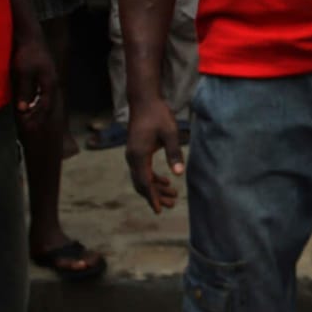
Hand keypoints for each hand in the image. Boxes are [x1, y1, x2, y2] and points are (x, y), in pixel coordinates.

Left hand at [11, 35, 56, 131]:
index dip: (37, 117)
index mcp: (49, 83)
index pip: (45, 106)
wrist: (30, 37)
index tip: (29, 126)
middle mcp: (52, 82)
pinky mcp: (44, 74)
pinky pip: (42, 92)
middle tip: (29, 126)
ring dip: (38, 109)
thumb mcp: (23, 73)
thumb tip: (23, 109)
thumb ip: (24, 91)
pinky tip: (30, 102)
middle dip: (39, 116)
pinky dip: (37, 100)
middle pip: (48, 104)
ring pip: (46, 98)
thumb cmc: (27, 54)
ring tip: (30, 117)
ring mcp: (49, 78)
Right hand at [125, 98, 184, 212]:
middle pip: (142, 184)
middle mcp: (132, 157)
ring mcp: (132, 155)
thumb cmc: (158, 115)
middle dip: (156, 196)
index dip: (152, 197)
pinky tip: (165, 181)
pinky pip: (142, 171)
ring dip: (156, 188)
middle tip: (172, 205)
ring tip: (173, 195)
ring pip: (142, 178)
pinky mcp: (136, 151)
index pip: (144, 182)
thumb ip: (174, 153)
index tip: (159, 210)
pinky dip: (153, 178)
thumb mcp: (170, 133)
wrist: (144, 101)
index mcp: (139, 155)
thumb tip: (179, 175)